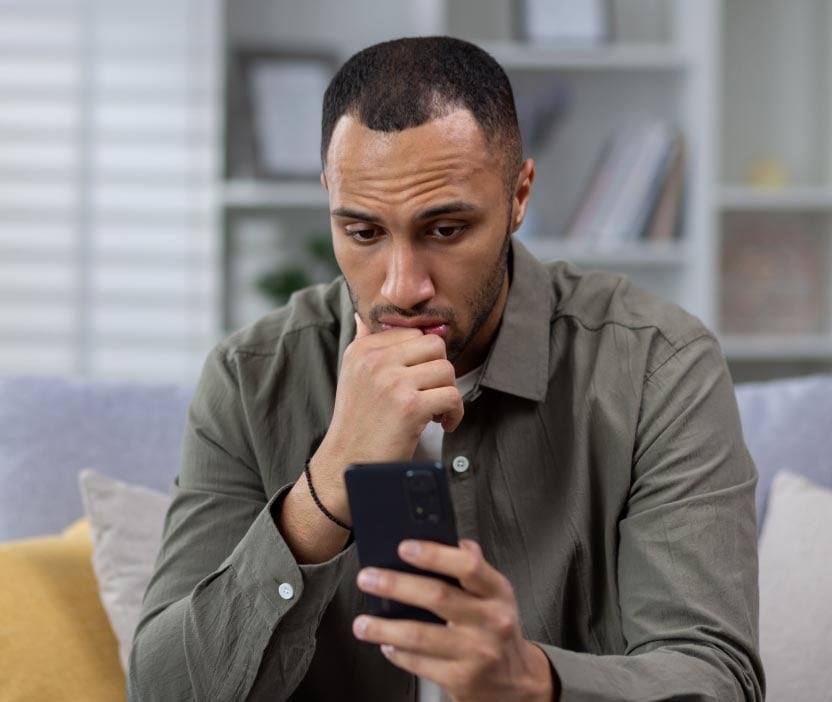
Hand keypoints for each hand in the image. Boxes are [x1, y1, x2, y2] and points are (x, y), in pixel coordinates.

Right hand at [310, 313, 463, 519]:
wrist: (346, 463)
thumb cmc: (357, 422)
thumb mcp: (353, 375)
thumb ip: (364, 343)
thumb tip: (363, 314)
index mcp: (362, 349)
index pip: (414, 332)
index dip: (424, 358)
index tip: (419, 381)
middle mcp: (375, 360)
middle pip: (435, 346)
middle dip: (439, 372)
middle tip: (431, 395)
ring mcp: (392, 382)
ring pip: (447, 370)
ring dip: (448, 394)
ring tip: (434, 412)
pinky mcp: (409, 406)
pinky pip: (452, 396)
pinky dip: (455, 413)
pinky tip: (442, 424)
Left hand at [352, 540, 554, 701]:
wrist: (518, 683)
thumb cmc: (498, 629)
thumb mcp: (495, 594)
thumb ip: (474, 567)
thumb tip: (452, 540)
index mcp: (497, 592)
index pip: (468, 566)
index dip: (434, 555)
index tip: (404, 547)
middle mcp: (490, 621)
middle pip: (437, 597)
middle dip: (396, 585)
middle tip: (368, 578)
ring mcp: (476, 652)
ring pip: (421, 636)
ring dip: (384, 628)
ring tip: (362, 623)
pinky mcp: (461, 679)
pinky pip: (419, 664)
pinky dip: (397, 653)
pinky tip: (386, 644)